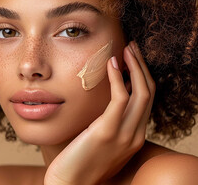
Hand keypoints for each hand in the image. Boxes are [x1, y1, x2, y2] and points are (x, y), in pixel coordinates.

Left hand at [44, 41, 155, 184]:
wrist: (69, 183)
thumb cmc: (78, 161)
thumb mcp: (98, 140)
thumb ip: (106, 123)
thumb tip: (102, 103)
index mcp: (134, 137)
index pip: (146, 101)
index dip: (142, 77)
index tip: (132, 59)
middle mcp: (135, 135)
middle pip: (149, 93)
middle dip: (142, 66)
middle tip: (132, 47)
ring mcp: (124, 135)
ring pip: (141, 92)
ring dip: (135, 66)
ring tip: (125, 49)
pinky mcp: (107, 132)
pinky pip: (120, 98)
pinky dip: (118, 77)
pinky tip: (110, 63)